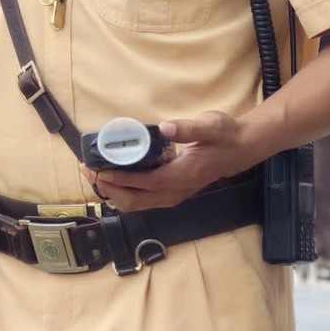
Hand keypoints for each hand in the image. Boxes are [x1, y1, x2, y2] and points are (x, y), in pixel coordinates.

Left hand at [85, 110, 255, 211]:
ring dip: (112, 193)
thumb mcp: (212, 126)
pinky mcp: (171, 193)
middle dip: (108, 188)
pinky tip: (110, 180)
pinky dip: (122, 193)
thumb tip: (166, 128)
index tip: (99, 169)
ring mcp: (173, 195)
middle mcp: (176, 191)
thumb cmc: (225, 136)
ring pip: (137, 204)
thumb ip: (190, 128)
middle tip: (87, 170)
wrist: (242, 149)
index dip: (121, 178)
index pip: (146, 182)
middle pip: (135, 199)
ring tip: (93, 175)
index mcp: (183, 175)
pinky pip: (142, 201)